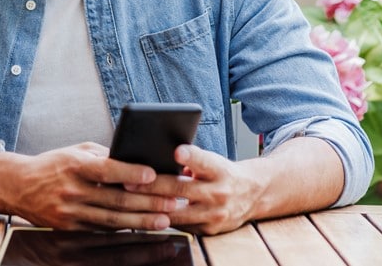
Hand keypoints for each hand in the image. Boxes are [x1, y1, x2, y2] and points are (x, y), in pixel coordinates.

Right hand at [5, 142, 179, 229]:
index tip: (153, 174)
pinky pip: (102, 228)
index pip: (107, 169)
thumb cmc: (53, 165)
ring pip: (113, 218)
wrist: (18, 186)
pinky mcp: (68, 227)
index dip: (131, 173)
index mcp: (74, 165)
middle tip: (173, 201)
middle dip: (149, 201)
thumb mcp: (75, 151)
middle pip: (116, 198)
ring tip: (166, 219)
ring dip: (143, 219)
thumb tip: (136, 161)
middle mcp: (71, 189)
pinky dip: (124, 227)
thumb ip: (103, 156)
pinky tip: (142, 225)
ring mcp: (69, 211)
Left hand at [125, 144, 262, 234]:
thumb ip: (191, 160)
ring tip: (130, 200)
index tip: (177, 151)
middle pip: (182, 189)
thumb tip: (160, 155)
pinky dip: (162, 220)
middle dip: (154, 186)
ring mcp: (215, 214)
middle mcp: (220, 192)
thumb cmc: (222, 173)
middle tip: (129, 182)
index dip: (190, 156)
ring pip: (178, 213)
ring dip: (152, 207)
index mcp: (220, 170)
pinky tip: (144, 214)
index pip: (204, 161)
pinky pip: (181, 227)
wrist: (252, 194)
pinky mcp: (210, 230)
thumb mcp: (212, 161)